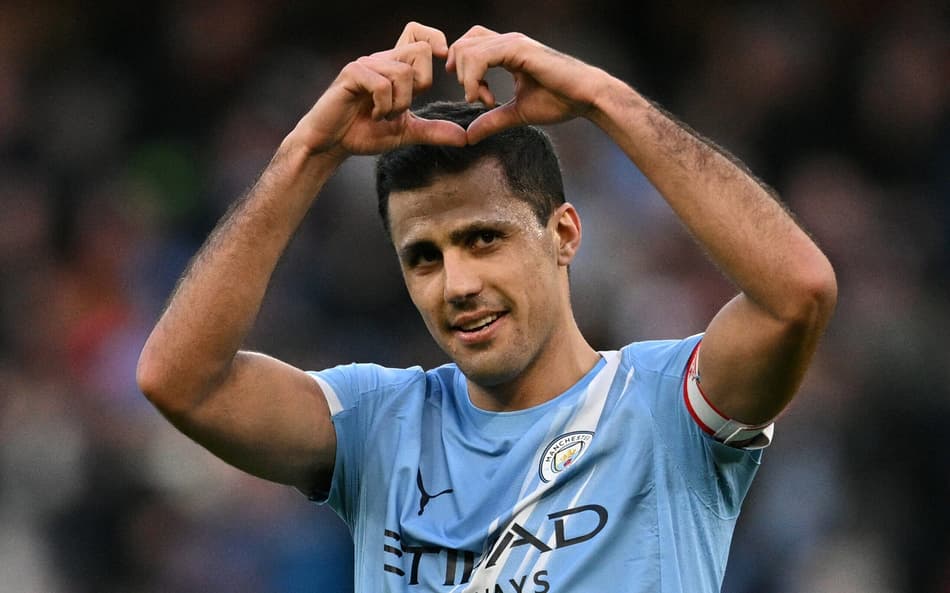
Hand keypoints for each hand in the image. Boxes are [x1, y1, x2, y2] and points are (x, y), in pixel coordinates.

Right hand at [293, 22, 466, 157]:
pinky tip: (372, 115)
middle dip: (422, 84)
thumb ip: (433, 132)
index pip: (418, 33)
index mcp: (395, 67)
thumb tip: (464, 138)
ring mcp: (366, 64)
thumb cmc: (363, 133)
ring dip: (399, 103)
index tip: (440, 64)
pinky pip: (382, 84)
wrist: (331, 144)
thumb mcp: (405, 132)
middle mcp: (382, 60)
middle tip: (403, 107)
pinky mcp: (351, 74)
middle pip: (421, 50)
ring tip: (383, 116)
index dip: (435, 40)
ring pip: (404, 72)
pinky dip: (382, 106)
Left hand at [446, 26, 606, 143]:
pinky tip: (485, 98)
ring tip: (483, 101)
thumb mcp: (517, 113)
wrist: (587, 97)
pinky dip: (473, 79)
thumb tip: (468, 136)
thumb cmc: (560, 101)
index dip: (462, 71)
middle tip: (477, 99)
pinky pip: (480, 57)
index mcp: (506, 51)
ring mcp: (512, 42)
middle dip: (459, 74)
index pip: (468, 46)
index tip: (476, 98)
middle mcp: (507, 41)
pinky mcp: (518, 49)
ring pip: (466, 49)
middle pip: (461, 45)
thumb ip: (492, 121)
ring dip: (466, 79)